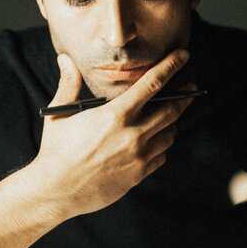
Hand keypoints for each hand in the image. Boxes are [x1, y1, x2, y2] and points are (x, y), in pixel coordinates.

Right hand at [35, 49, 194, 217]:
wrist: (56, 191)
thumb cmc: (56, 151)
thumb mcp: (59, 113)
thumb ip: (69, 83)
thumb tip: (66, 59)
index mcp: (114, 115)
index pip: (152, 84)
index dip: (171, 67)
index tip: (183, 56)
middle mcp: (132, 135)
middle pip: (171, 110)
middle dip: (184, 95)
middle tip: (190, 85)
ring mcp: (138, 157)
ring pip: (170, 133)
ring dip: (173, 121)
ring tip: (170, 113)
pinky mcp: (139, 175)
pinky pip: (162, 156)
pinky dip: (162, 144)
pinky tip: (155, 139)